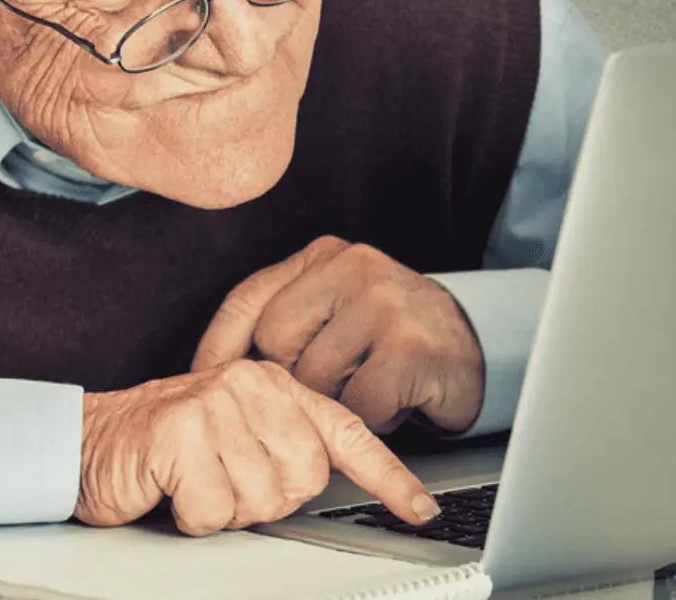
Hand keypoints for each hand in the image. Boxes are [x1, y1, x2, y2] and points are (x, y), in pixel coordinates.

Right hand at [74, 359, 440, 535]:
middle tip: (223, 483)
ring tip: (194, 482)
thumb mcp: (234, 437)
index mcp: (270, 385)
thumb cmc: (161, 446)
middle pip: (304, 479)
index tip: (419, 508)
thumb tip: (327, 482)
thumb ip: (282, 447)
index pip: (345, 433)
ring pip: (261, 500)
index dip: (388, 477)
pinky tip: (172, 489)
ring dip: (224, 511)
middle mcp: (248, 385)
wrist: (86, 442)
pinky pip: (215, 510)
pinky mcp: (180, 432)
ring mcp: (214, 404)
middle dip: (265, 500)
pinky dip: (192, 517)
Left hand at [191, 236, 485, 433]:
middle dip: (294, 378)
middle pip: (274, 343)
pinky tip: (394, 400)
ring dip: (338, 401)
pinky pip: (358, 408)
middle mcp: (353, 267)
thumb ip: (283, 323)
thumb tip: (211, 370)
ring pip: (315, 380)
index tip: (198, 380)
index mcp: (323, 256)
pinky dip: (372, 419)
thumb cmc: (390, 337)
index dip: (217, 345)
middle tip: (334, 381)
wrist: (477, 347)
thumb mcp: (331, 313)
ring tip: (369, 384)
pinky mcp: (411, 347)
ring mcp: (385, 303)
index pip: (248, 298)